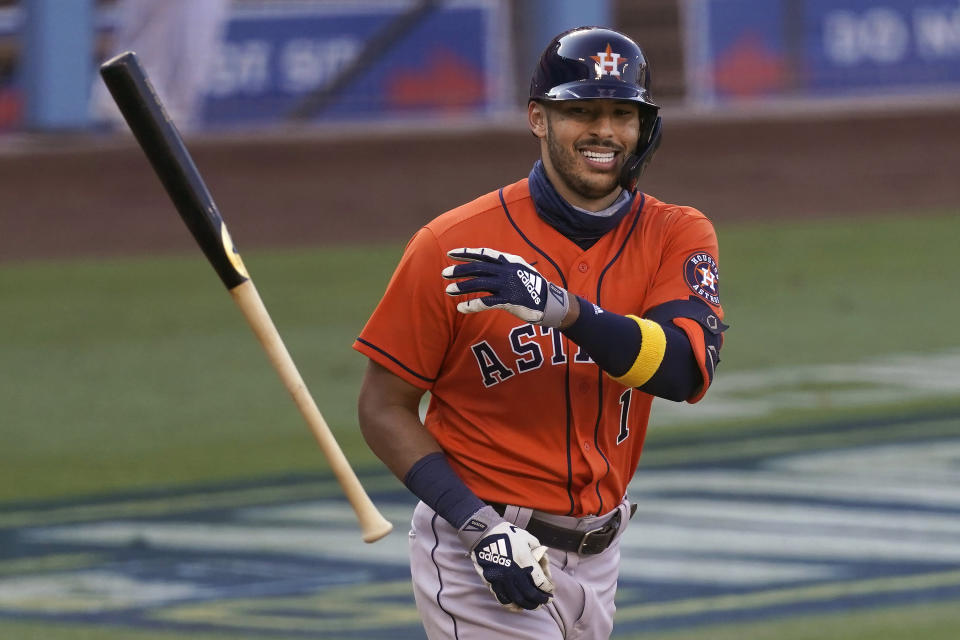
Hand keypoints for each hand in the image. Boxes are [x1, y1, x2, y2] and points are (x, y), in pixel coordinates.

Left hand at [442, 248, 570, 327]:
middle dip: (459, 270)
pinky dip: (472, 305)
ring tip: (448, 290)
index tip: (451, 254)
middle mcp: (506, 271)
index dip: (466, 253)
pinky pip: (486, 302)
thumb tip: (483, 265)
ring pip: (479, 284)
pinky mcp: (509, 300)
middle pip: (478, 268)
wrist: (549, 301)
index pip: (483, 254)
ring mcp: (507, 285)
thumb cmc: (531, 286)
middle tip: (444, 273)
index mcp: (508, 261)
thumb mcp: (518, 269)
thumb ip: (502, 266)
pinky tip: (461, 308)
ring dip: (462, 287)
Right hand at [458, 506, 553, 610]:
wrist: (484, 533)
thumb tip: (544, 563)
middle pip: (530, 593)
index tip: (551, 589)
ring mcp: (502, 578)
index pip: (540, 581)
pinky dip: (512, 606)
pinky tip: (518, 607)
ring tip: (535, 605)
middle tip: (546, 600)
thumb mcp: (527, 537)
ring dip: (528, 605)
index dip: (548, 588)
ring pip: (517, 599)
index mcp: (524, 560)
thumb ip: (538, 551)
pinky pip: (502, 599)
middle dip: (541, 599)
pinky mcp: (492, 582)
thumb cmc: (507, 533)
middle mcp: (513, 572)